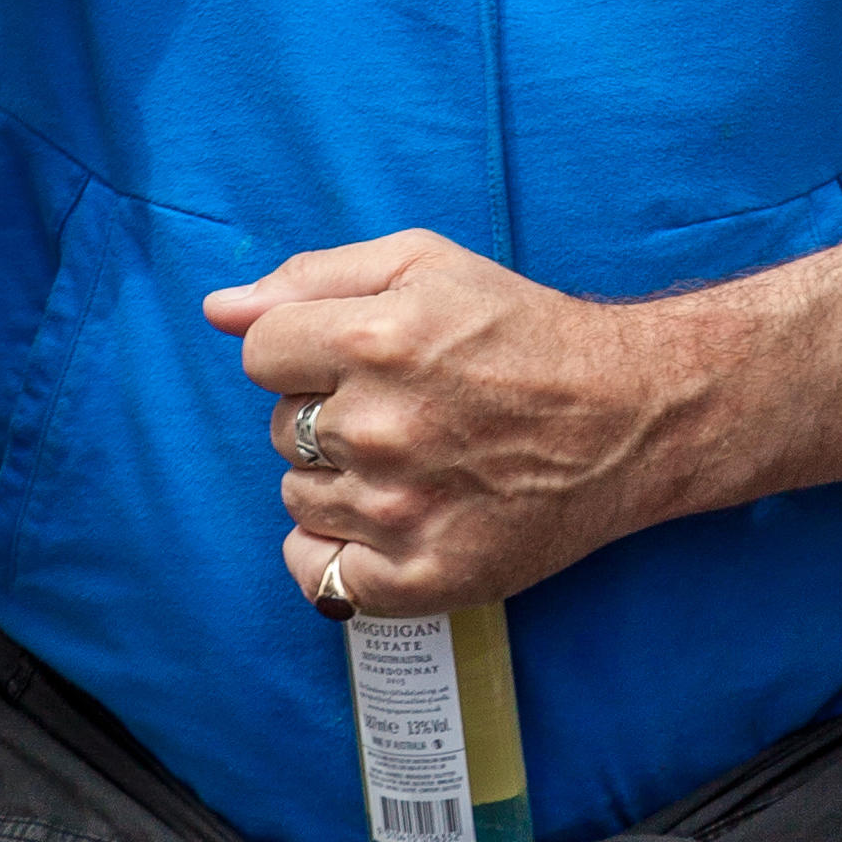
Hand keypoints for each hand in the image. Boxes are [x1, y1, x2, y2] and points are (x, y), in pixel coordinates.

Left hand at [204, 229, 668, 613]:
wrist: (624, 416)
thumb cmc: (520, 329)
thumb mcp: (423, 263)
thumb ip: (311, 276)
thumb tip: (218, 308)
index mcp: (376, 338)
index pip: (260, 353)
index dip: (302, 349)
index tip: (353, 354)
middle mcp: (380, 427)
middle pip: (280, 427)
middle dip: (325, 410)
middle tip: (402, 404)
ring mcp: (400, 511)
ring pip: (296, 497)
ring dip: (336, 478)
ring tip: (411, 457)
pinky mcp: (424, 578)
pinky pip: (319, 575)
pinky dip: (335, 552)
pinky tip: (383, 520)